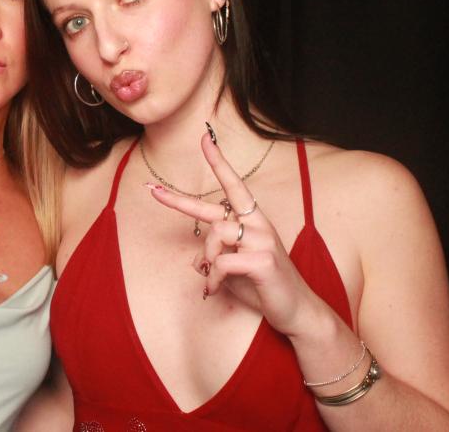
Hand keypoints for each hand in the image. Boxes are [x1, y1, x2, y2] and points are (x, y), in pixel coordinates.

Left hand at [147, 134, 321, 336]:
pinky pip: (221, 262)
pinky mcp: (263, 260)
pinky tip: (216, 289)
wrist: (295, 310)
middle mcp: (258, 223)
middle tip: (153, 191)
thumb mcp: (232, 267)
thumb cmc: (262, 285)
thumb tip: (196, 259)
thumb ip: (214, 256)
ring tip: (213, 279)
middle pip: (212, 210)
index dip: (218, 161)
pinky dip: (213, 279)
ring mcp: (262, 239)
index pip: (233, 185)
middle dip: (178, 202)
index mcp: (252, 219)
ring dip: (207, 261)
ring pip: (214, 236)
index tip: (204, 138)